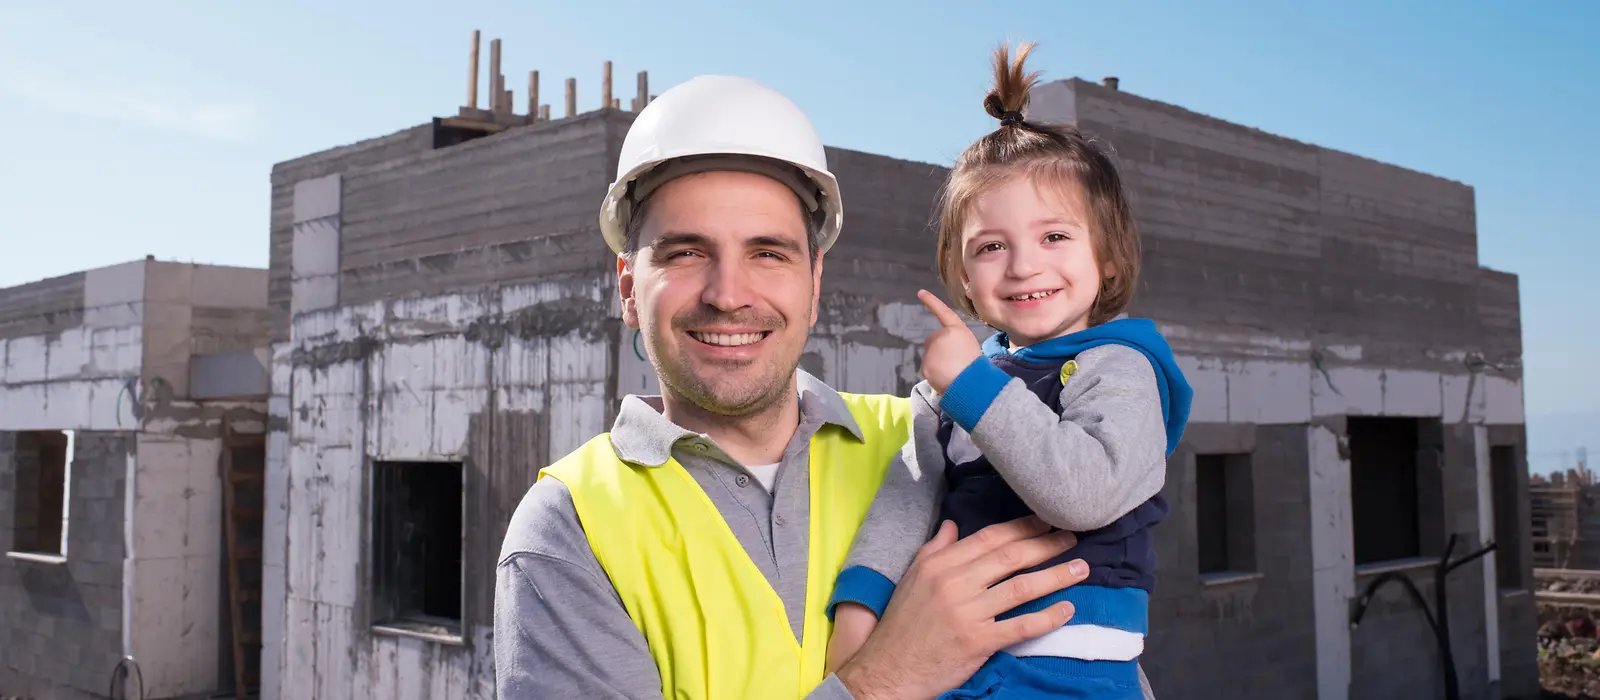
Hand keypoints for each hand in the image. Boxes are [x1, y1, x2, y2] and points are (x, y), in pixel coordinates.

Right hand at [835, 517, 1087, 699]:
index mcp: (940, 564)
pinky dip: (1047, 617)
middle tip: (1072, 537)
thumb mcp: (912, 578)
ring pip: (1022, 587)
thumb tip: (954, 525)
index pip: (989, 538)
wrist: (889, 669)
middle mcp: (955, 583)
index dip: (1022, 528)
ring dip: (1056, 576)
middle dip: (1046, 545)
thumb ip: (935, 549)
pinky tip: (1066, 609)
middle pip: (1011, 557)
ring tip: (1081, 568)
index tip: (1046, 522)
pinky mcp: (978, 641)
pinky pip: (1021, 626)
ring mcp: (968, 612)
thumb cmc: (902, 624)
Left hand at [916, 290, 981, 393]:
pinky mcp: (926, 364)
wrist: (972, 384)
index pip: (943, 312)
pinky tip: (947, 377)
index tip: (920, 292)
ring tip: (954, 370)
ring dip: (938, 362)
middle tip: (955, 361)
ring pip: (931, 355)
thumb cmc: (976, 366)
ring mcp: (932, 350)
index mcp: (957, 330)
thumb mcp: (969, 346)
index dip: (932, 302)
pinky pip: (928, 367)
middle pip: (934, 341)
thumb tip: (941, 352)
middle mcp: (941, 336)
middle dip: (940, 350)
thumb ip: (953, 342)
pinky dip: (934, 372)